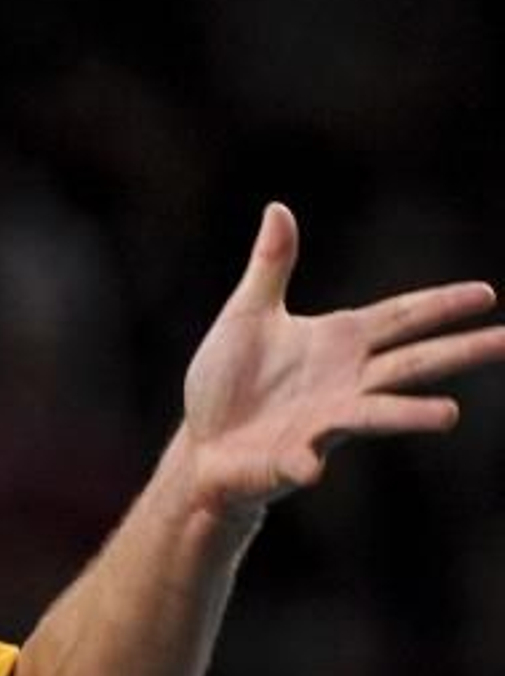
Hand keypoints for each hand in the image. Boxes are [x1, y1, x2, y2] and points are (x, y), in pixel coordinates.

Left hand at [183, 202, 504, 517]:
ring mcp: (324, 423)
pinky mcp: (291, 459)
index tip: (486, 294)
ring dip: (408, 414)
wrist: (199, 443)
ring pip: (375, 414)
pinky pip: (303, 461)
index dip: (440, 304)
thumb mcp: (247, 314)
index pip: (401, 317)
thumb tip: (277, 207)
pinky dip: (307, 463)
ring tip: (448, 414)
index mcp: (339, 342)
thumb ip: (270, 266)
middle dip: (461, 351)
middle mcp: (346, 382)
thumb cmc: (228, 379)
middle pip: (413, 362)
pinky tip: (311, 467)